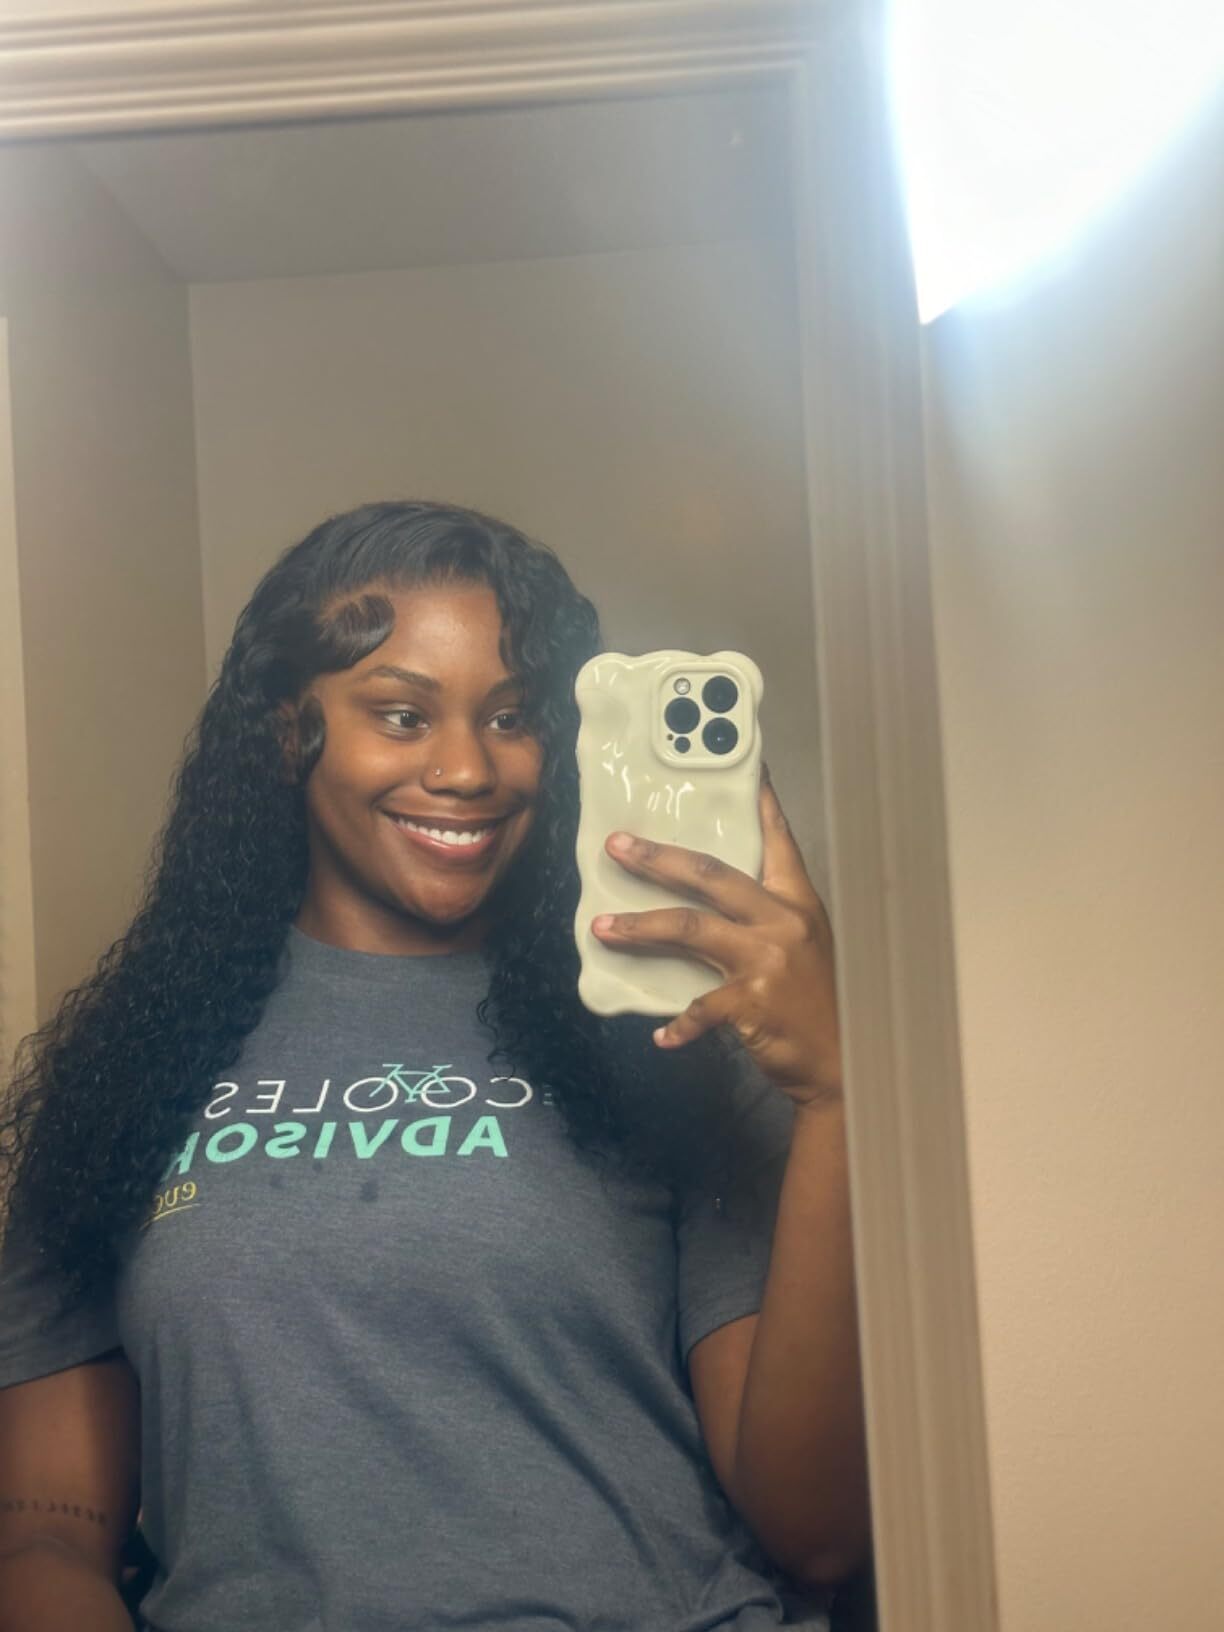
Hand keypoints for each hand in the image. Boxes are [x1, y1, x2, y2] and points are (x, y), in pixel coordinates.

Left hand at [591, 773, 841, 1108]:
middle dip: (657, 858)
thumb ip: (763, 920)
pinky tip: (662, 1035)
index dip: (760, 801)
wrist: (843, 1062)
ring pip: (689, 928)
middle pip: (710, 875)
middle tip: (617, 846)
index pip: (777, 840)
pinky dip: (678, 1024)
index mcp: (797, 902)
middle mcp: (782, 921)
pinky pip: (700, 1007)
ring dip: (640, 928)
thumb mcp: (803, 946)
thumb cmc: (816, 1002)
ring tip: (603, 928)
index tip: (747, 766)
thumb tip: (705, 900)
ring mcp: (767, 960)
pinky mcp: (752, 1002)